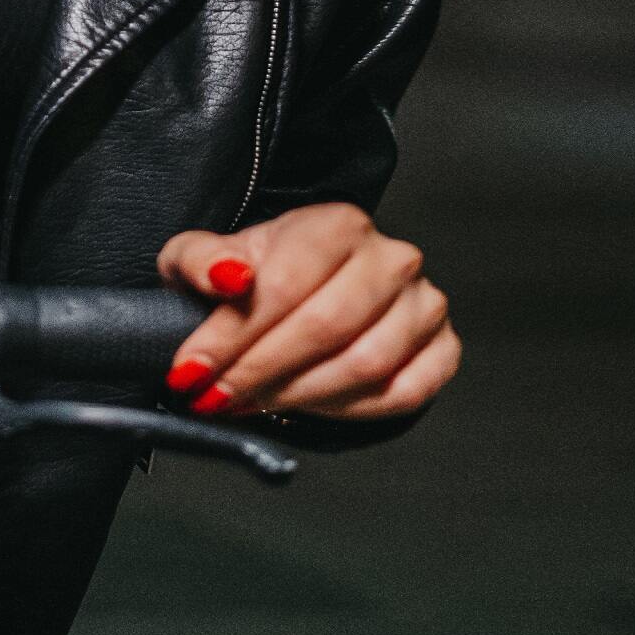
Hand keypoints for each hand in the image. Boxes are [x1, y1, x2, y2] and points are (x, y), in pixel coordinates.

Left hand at [154, 202, 455, 422]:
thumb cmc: (258, 276)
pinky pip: (402, 394)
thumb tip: (227, 276)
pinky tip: (306, 406)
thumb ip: (201, 261)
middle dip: (261, 370)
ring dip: (299, 394)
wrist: (304, 294)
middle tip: (217, 395)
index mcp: (337, 224)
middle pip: (326, 326)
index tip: (193, 370)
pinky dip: (348, 410)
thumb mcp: (207, 258)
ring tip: (253, 401)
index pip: (285, 283)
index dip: (233, 335)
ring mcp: (423, 304)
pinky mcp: (442, 349)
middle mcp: (391, 258)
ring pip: (364, 364)